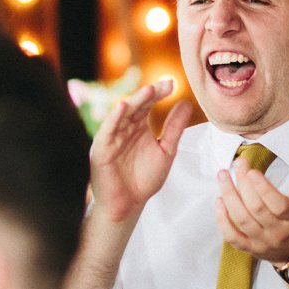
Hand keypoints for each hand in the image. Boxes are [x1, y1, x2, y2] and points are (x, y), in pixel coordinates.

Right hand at [86, 80, 192, 222]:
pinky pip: (107, 130)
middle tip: (164, 85)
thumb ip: (174, 128)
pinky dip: (115, 118)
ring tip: (149, 91)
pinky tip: (124, 106)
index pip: (148, 104)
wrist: (128, 204)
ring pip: (123, 114)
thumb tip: (186, 103)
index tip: (172, 83)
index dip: (159, 93)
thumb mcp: (166, 150)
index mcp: (139, 126)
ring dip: (135, 101)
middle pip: (137, 106)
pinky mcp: (101, 148)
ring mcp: (112, 136)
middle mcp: (125, 127)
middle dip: (150, 94)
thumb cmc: (144, 179)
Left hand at [215, 146, 288, 265]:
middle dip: (243, 184)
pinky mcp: (250, 248)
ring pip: (242, 220)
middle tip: (238, 163)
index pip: (278, 205)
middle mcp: (278, 231)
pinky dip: (222, 219)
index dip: (263, 188)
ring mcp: (263, 241)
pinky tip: (219, 200)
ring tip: (223, 175)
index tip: (252, 171)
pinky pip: (232, 236)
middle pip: (256, 208)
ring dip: (229, 196)